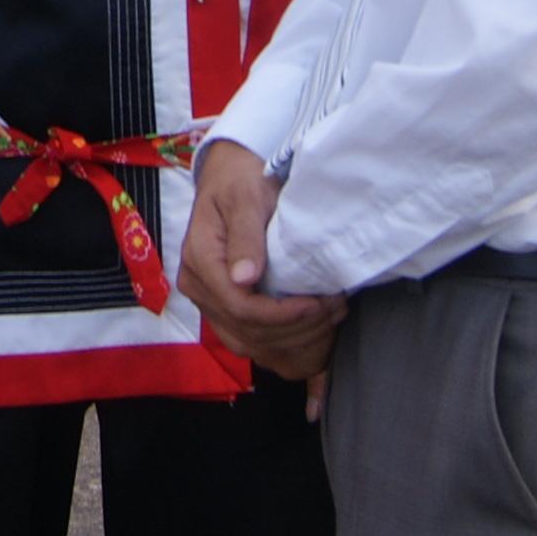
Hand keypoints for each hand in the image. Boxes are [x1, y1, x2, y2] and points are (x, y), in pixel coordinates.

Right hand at [175, 141, 345, 382]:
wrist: (232, 176)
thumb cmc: (241, 181)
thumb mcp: (245, 197)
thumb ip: (245, 235)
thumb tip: (245, 279)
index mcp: (200, 262)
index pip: (241, 308)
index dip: (283, 315)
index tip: (319, 303)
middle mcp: (201, 290)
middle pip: (249, 333)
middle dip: (298, 329)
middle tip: (336, 308)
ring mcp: (212, 304)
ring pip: (253, 347)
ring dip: (298, 343)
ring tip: (332, 318)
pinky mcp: (228, 311)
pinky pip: (256, 345)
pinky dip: (288, 355)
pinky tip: (316, 359)